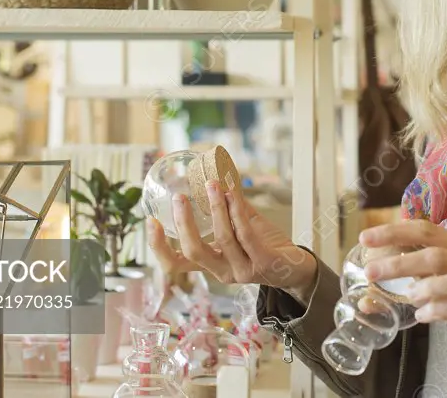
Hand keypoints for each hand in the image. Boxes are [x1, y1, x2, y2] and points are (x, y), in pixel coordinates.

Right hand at [147, 181, 317, 302]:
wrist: (296, 267)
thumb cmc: (264, 245)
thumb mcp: (240, 227)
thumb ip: (227, 208)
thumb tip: (213, 174)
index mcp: (211, 264)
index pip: (175, 264)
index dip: (158, 246)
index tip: (150, 220)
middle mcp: (222, 271)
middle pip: (192, 252)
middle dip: (184, 223)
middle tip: (180, 197)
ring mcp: (243, 270)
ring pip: (222, 238)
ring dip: (216, 208)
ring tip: (212, 184)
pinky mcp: (263, 263)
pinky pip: (246, 234)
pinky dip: (237, 211)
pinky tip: (233, 194)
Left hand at [360, 220, 446, 359]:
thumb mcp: (444, 278)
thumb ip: (413, 279)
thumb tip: (367, 295)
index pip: (425, 229)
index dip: (394, 231)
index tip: (364, 238)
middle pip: (436, 254)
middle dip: (400, 263)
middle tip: (372, 272)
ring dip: (427, 287)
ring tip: (408, 296)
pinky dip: (438, 310)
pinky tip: (422, 316)